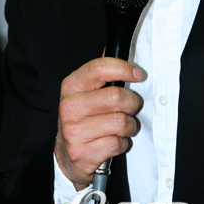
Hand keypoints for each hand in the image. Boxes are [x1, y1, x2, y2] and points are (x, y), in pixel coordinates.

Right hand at [54, 58, 141, 189]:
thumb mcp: (86, 92)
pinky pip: (117, 143)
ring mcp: (73, 132)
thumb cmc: (83, 118)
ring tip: (119, 128)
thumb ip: (102, 73)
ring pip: (121, 122)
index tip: (137, 74)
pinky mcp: (82, 153)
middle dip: (131, 103)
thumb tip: (116, 47)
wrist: (66, 156)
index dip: (123, 68)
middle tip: (128, 108)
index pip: (99, 68)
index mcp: (71, 86)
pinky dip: (121, 143)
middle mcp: (69, 107)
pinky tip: (111, 142)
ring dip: (128, 127)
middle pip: (117, 97)